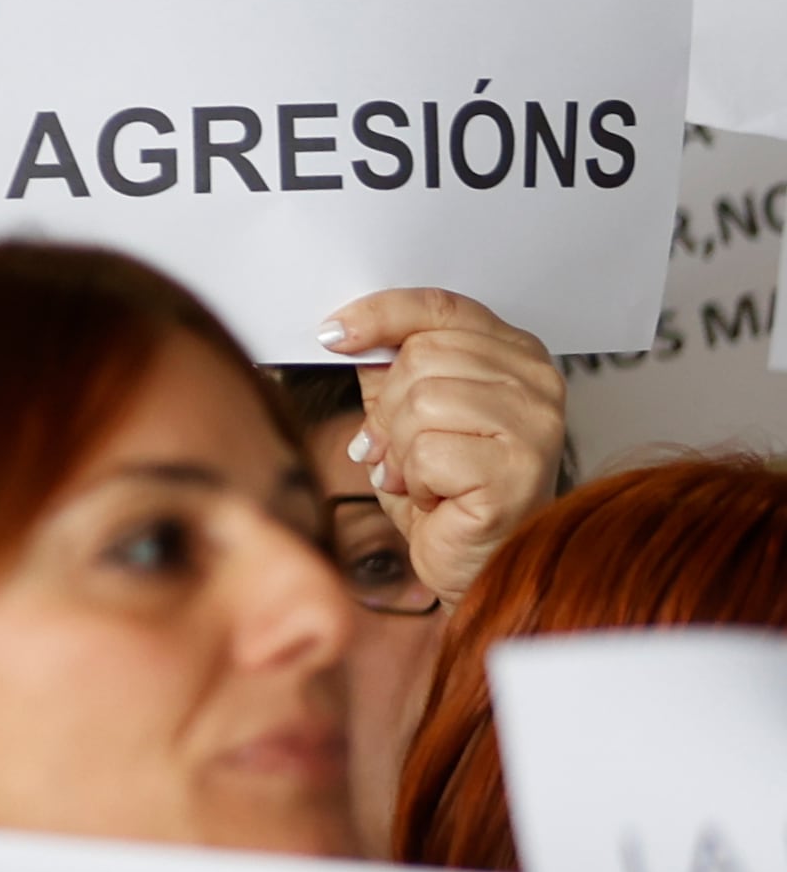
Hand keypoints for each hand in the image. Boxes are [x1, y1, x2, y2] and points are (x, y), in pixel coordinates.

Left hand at [322, 289, 569, 603]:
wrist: (471, 563)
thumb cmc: (446, 492)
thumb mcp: (407, 416)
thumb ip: (389, 370)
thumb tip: (349, 332)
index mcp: (516, 354)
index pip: (440, 307)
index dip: (380, 315)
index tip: (333, 333)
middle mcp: (538, 382)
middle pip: (422, 356)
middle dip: (389, 409)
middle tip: (399, 449)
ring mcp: (537, 424)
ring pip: (421, 402)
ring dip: (401, 449)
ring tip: (420, 475)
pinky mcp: (520, 469)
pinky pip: (428, 452)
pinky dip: (414, 480)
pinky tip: (437, 497)